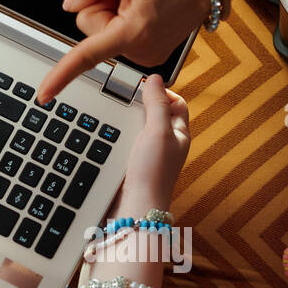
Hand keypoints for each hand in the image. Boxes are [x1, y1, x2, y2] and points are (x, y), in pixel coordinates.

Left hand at [36, 0, 210, 103]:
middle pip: (90, 27)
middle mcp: (140, 51)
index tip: (43, 94)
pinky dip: (124, 14)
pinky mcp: (148, 50)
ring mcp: (146, 53)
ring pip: (103, 29)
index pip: (87, 56)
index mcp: (134, 34)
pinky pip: (117, 31)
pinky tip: (145, 2)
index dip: (62, 74)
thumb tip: (69, 4)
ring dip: (114, 6)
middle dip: (101, 3)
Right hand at [115, 75, 189, 210]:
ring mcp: (148, 153)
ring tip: (116, 115)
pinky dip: (117, 135)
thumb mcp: (158, 132)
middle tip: (124, 98)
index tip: (141, 87)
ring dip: (127, 119)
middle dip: (141, 103)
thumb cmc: (153, 174)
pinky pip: (125, 141)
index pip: (177, 102)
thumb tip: (154, 79)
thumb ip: (158, 104)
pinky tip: (108, 134)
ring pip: (138, 126)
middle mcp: (166, 143)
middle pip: (156, 112)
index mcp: (179, 133)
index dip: (162, 91)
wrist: (134, 208)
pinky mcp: (131, 163)